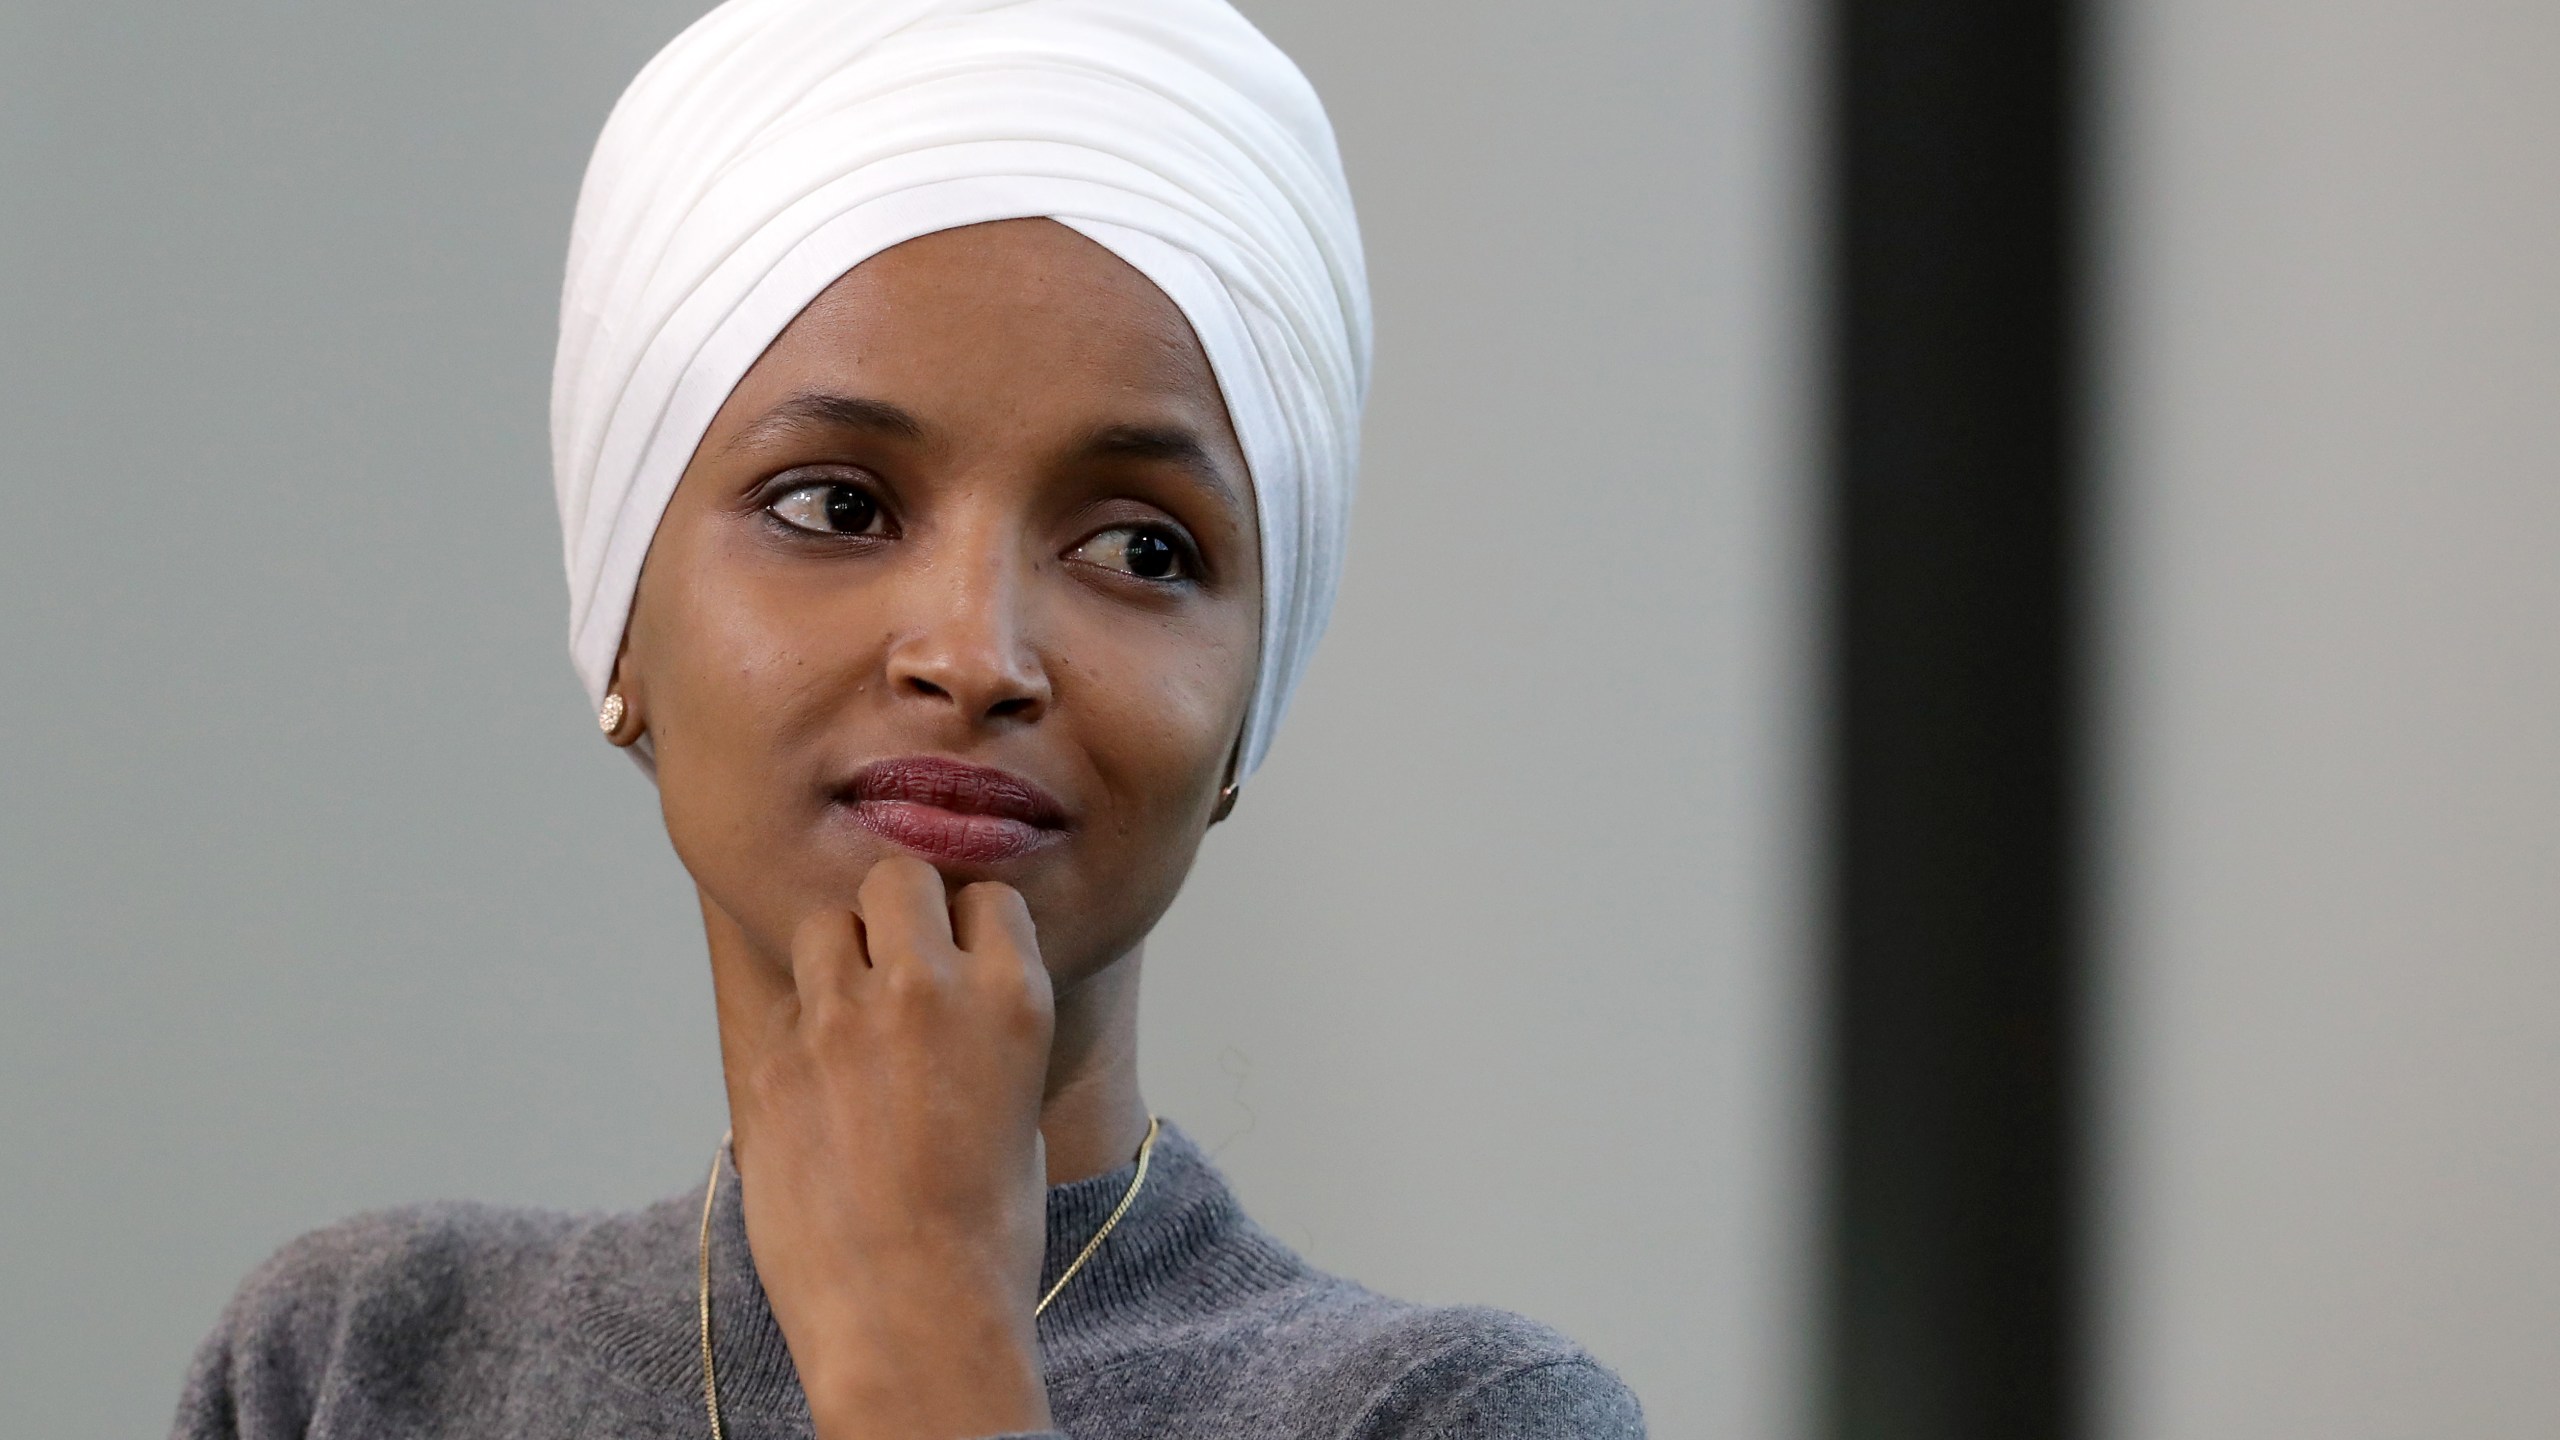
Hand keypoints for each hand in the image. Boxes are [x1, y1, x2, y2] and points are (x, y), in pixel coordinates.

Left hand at [721, 854, 1056, 1439]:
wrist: (909, 1314)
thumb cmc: (983, 1234)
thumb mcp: (1020, 1109)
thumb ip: (984, 1032)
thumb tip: (953, 1004)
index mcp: (1010, 999)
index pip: (987, 897)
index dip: (970, 926)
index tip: (962, 958)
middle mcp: (925, 989)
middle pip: (898, 879)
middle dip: (897, 911)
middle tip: (895, 962)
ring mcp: (840, 1021)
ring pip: (825, 925)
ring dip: (839, 957)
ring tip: (848, 1018)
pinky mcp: (772, 1060)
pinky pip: (782, 1006)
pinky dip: (798, 1031)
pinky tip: (816, 1084)